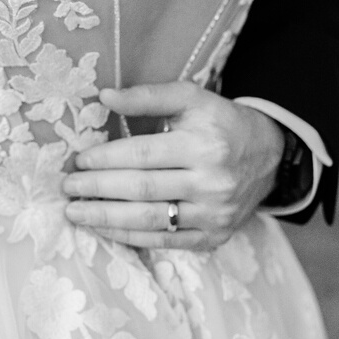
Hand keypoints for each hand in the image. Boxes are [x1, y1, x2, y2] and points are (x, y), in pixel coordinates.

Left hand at [63, 82, 284, 251]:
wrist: (271, 156)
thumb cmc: (221, 123)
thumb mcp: (191, 98)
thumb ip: (148, 96)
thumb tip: (104, 96)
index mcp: (204, 144)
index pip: (143, 155)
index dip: (106, 159)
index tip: (78, 160)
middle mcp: (211, 182)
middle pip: (142, 189)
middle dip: (98, 189)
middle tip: (68, 188)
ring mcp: (213, 214)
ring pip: (151, 220)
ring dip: (106, 218)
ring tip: (76, 212)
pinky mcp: (213, 237)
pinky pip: (165, 241)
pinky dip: (131, 237)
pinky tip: (104, 229)